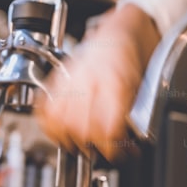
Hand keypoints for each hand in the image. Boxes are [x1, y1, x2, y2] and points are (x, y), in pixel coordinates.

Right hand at [36, 7, 156, 162]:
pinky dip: (49, 123)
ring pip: (60, 121)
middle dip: (94, 147)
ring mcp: (71, 79)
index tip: (120, 154)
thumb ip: (130, 115)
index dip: (114, 149)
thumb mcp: (142, 88)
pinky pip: (44, 107)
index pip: (107, 128)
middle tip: (104, 150)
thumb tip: (127, 144)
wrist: (121, 32)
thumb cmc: (133, 59)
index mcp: (115, 83)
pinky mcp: (58, 78)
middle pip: (82, 129)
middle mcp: (89, 80)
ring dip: (70, 139)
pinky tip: (60, 129)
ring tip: (83, 144)